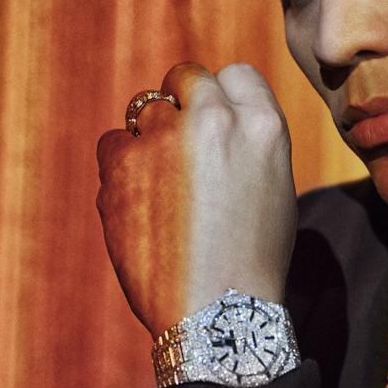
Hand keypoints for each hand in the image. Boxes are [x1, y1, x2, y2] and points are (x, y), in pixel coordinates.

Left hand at [96, 62, 296, 336]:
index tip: (216, 126)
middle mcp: (214, 120)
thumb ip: (246, 140)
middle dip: (183, 107)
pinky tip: (142, 204)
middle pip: (186, 78)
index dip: (223, 98)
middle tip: (184, 152)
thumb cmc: (252, 258)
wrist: (216, 313)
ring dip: (151, 137)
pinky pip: (113, 142)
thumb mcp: (275, 187)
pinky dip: (122, 167)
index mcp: (263, 125)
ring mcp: (164, 139)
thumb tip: (210, 112)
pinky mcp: (121, 163)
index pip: (235, 74)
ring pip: (146, 107)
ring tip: (164, 189)